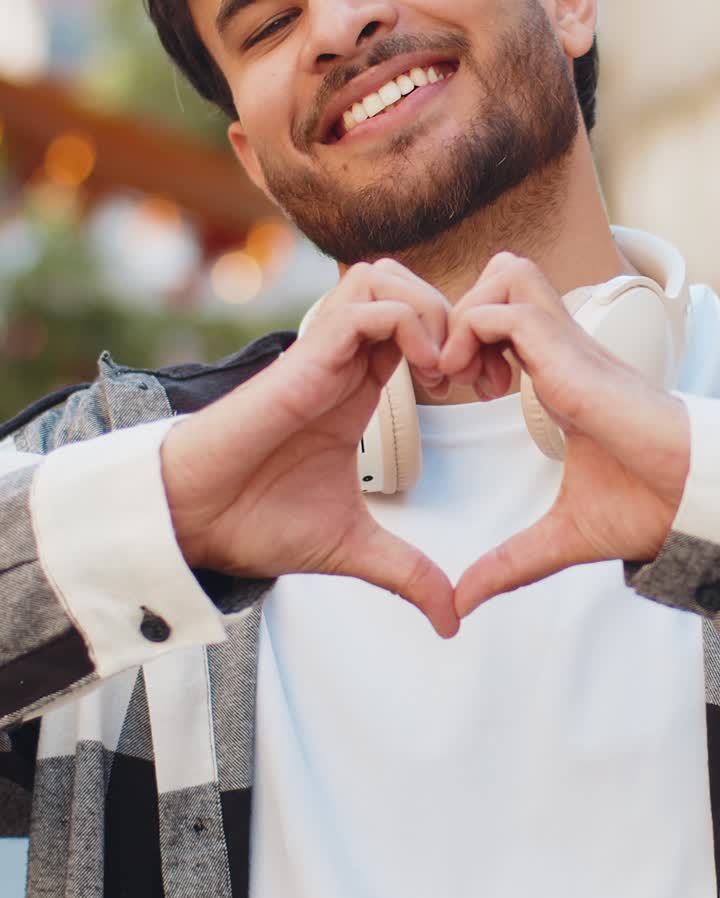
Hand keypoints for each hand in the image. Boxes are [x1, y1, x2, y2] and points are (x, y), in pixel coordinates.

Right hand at [161, 260, 458, 637]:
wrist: (196, 521)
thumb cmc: (257, 521)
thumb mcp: (352, 546)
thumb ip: (406, 572)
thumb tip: (451, 619)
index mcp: (358, 388)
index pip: (419, 328)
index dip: (462, 344)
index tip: (489, 390)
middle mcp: (342, 361)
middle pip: (407, 285)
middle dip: (456, 315)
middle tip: (478, 372)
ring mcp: (324, 353)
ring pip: (385, 277)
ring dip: (429, 309)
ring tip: (447, 366)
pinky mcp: (305, 356)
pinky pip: (364, 305)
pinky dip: (405, 321)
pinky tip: (423, 369)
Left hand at [439, 253, 690, 617]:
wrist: (693, 500)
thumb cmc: (648, 504)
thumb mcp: (560, 536)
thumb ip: (509, 562)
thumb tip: (465, 599)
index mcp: (558, 374)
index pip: (504, 318)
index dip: (466, 340)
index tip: (451, 388)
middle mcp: (561, 349)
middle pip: (504, 275)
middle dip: (461, 310)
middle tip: (449, 370)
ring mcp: (568, 345)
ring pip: (506, 274)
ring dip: (468, 314)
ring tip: (460, 372)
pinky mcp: (572, 354)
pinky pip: (507, 311)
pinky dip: (475, 332)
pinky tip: (473, 383)